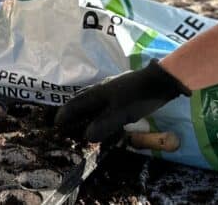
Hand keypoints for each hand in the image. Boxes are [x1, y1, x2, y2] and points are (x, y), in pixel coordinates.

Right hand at [54, 59, 190, 142]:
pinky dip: (97, 109)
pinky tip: (103, 115)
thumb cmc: (139, 97)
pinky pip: (103, 101)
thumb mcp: (121, 113)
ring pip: (92, 99)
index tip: (56, 124)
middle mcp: (101, 89)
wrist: (160, 81)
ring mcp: (112, 89)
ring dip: (84, 109)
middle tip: (65, 122)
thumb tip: (85, 137)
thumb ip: (103, 125)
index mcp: (98, 93)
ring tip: (80, 120)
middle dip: (72, 110)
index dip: (65, 114)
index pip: (76, 104)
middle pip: (81, 99)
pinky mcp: (122, 92)